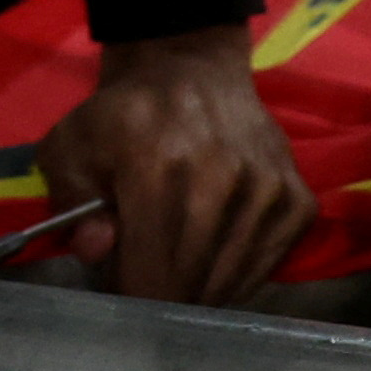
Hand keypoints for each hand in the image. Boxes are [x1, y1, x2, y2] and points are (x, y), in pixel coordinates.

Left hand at [37, 23, 317, 301]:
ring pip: (232, 282)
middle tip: (144, 286)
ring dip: (200, 291)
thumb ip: (73, 201)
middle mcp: (224, 182)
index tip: (119, 297)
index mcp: (158, 167)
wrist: (189, 73)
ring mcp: (269, 194)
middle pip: (194, 282)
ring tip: (174, 271)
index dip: (132, 294)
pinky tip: (210, 260)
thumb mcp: (71, 145)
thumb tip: (96, 249)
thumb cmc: (124, 116)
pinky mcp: (299, 202)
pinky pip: (265, 267)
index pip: (151, 267)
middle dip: (164, 297)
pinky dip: (235, 277)